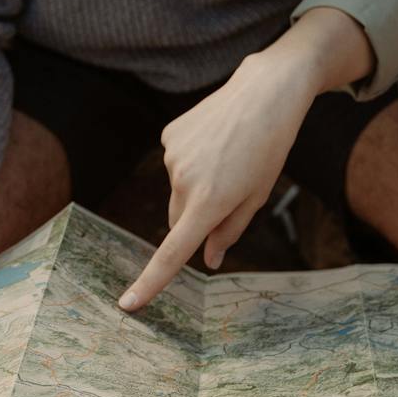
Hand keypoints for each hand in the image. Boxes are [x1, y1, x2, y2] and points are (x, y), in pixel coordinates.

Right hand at [120, 8, 373, 309]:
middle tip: (231, 191)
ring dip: (197, 186)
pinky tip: (216, 141)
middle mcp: (184, 181)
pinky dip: (192, 161)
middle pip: (179, 221)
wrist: (265, 92)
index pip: (173, 252)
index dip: (150, 282)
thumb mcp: (257, 196)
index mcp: (209, 202)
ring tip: (228, 156)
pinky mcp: (169, 136)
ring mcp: (172, 157)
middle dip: (196, 219)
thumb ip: (229, 231)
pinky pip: (177, 164)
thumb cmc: (269, 148)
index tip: (128, 304)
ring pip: (178, 192)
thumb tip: (207, 259)